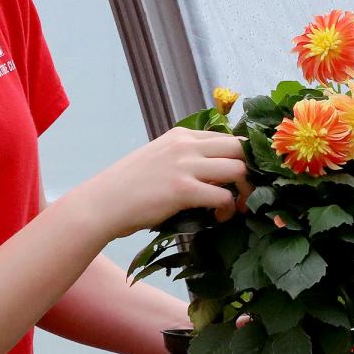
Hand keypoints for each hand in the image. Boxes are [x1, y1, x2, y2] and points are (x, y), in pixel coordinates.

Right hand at [73, 127, 248, 240]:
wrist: (102, 203)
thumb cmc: (128, 188)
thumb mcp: (158, 160)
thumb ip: (186, 160)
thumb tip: (215, 174)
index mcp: (181, 135)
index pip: (228, 138)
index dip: (243, 160)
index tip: (242, 180)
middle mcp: (185, 144)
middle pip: (240, 149)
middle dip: (251, 172)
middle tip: (246, 194)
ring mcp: (184, 165)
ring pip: (238, 169)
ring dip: (244, 191)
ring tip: (235, 208)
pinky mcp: (182, 189)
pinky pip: (223, 195)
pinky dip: (228, 209)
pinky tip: (219, 218)